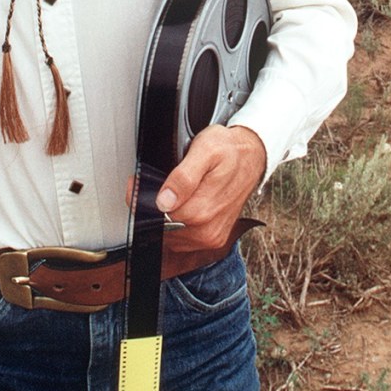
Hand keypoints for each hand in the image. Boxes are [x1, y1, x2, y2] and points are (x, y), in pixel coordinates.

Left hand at [153, 124, 266, 252]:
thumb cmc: (228, 150)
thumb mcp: (205, 150)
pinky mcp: (213, 239)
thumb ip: (184, 177)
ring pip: (170, 236)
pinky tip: (183, 205)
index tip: (138, 184)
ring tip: (173, 194)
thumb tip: (165, 201)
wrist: (251, 157)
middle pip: (162, 228)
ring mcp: (211, 238)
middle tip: (157, 184)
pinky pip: (182, 240)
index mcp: (203, 210)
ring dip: (165, 218)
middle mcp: (208, 230)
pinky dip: (176, 225)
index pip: (157, 216)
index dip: (145, 200)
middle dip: (154, 208)